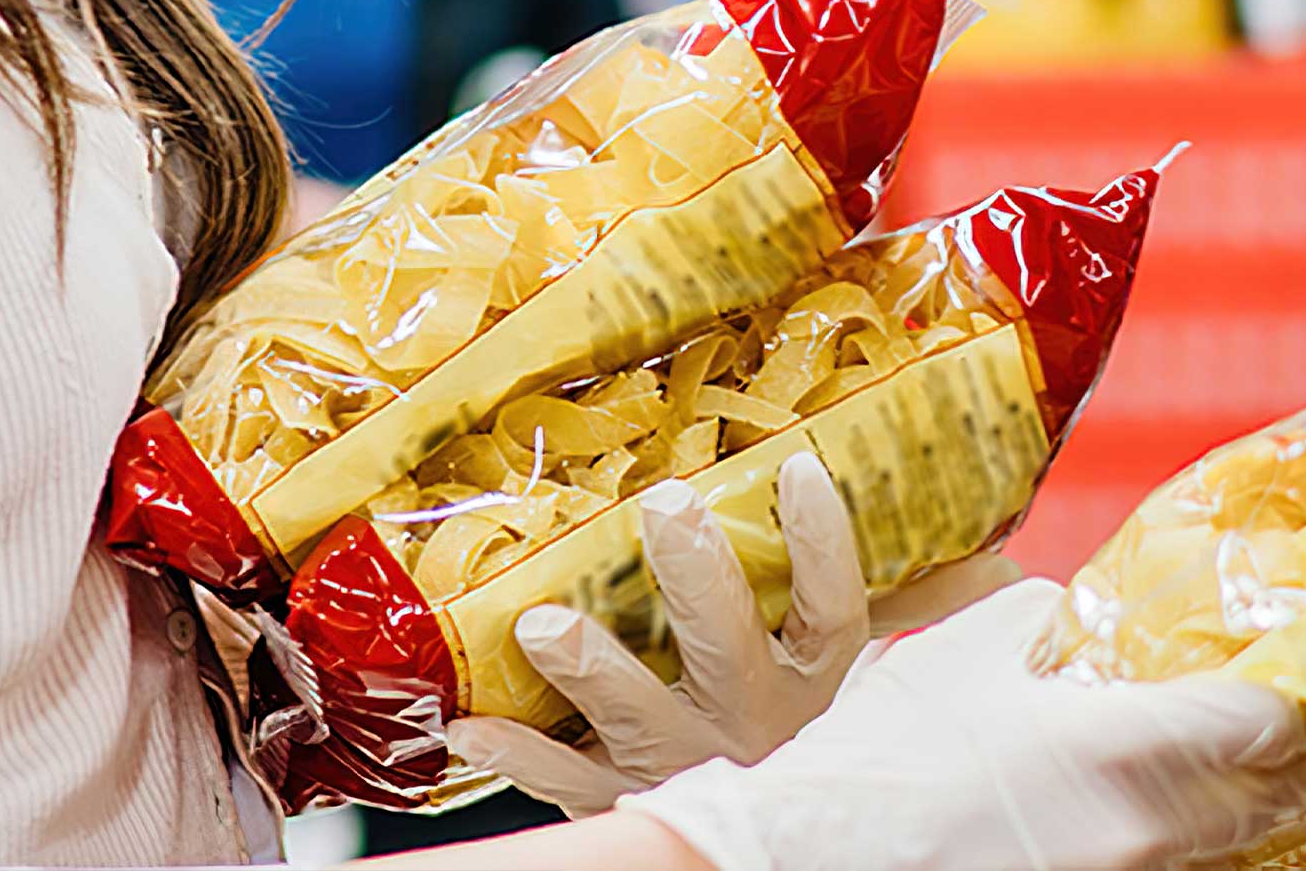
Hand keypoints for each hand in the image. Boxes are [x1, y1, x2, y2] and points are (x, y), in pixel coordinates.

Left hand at [441, 452, 869, 815]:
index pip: (831, 610)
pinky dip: (521, 755)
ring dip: (591, 670)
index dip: (822, 543)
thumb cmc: (772, 729)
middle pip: (731, 648)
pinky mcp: (627, 800)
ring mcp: (687, 763)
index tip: (798, 470)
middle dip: (698, 577)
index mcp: (810, 682)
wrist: (744, 836)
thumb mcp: (812, 674)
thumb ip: (811, 600)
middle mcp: (754, 723)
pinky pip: (569, 781)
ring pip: (642, 720)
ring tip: (540, 626)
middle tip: (665, 507)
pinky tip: (474, 726)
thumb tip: (824, 488)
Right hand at [623, 581, 1305, 870]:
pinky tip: (1124, 829)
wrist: (806, 868)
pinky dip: (1170, 852)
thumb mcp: (957, 658)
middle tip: (1250, 734)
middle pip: (1273, 801)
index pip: (1264, 725)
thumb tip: (1084, 619)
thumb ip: (1043, 624)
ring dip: (1222, 814)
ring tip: (1184, 782)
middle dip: (1270, 763)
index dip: (1279, 698)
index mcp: (1117, 750)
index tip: (1271, 681)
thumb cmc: (878, 769)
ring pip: (1225, 850)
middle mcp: (1141, 833)